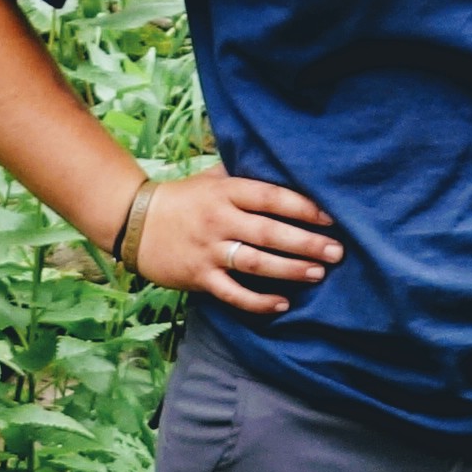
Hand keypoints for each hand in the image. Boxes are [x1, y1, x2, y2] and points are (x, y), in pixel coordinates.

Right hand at [127, 167, 340, 317]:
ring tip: (317, 274)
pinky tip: (281, 303)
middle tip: (337, 252)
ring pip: (255, 263)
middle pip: (269, 232)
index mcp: (226, 191)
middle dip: (306, 243)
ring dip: (289, 270)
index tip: (330, 218)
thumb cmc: (184, 198)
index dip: (303, 207)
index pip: (271, 197)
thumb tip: (288, 168)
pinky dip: (258, 301)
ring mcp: (208, 250)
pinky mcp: (198, 277)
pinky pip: (233, 293)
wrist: (135, 221)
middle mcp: (219, 220)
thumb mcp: (213, 177)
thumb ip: (246, 174)